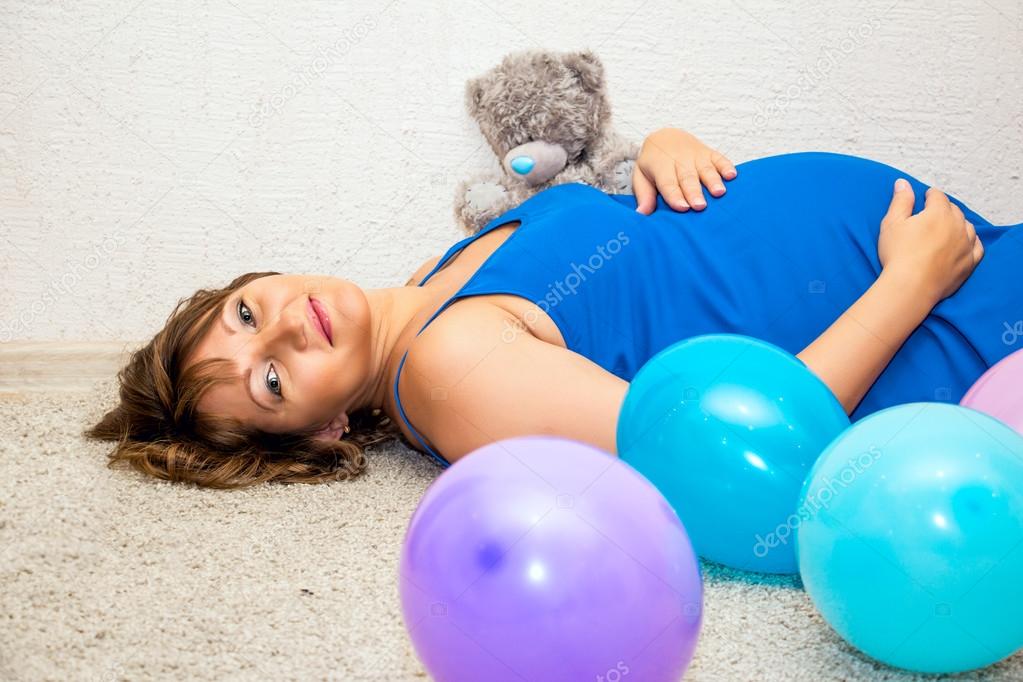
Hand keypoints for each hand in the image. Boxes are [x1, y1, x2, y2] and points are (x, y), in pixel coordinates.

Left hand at [633, 127, 736, 213]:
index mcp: (661, 166)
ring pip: (705, 168)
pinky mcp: (709, 152)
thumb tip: (641, 213)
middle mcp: (679, 160)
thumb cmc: (653, 164)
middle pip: (688, 177)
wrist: (665, 137)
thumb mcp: (642, 176)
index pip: (668, 183)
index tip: (683, 208)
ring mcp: (696, 155)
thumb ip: (643, 194)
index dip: (675, 195)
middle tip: (700, 206)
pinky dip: (726, 166)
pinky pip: (719, 158)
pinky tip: (732, 175)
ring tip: (719, 193)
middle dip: (694, 192)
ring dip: (713, 180)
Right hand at [878, 178, 983, 302]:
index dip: (929, 196)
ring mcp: (966, 244)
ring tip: (947, 229)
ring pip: (967, 227)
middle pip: (954, 210)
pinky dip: (971, 243)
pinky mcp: (969, 262)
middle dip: (943, 209)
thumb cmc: (898, 255)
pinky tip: (963, 244)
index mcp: (938, 212)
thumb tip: (903, 183)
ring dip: (958, 225)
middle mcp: (957, 225)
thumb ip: (900, 201)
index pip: (937, 196)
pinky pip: (977, 247)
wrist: (910, 286)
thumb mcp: (892, 223)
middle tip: (931, 215)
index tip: (925, 198)